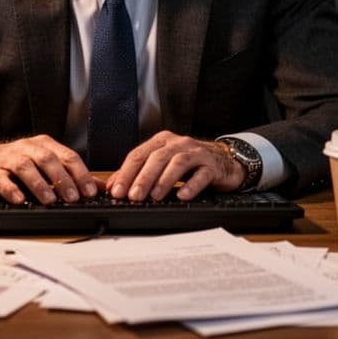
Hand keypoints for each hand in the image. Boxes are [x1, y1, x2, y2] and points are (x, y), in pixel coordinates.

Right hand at [0, 135, 97, 204]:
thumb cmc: (18, 164)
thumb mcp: (46, 165)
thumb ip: (71, 175)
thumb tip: (100, 187)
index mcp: (44, 145)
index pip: (67, 156)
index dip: (80, 173)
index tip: (90, 191)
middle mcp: (27, 148)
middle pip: (48, 160)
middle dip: (62, 179)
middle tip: (73, 197)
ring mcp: (9, 158)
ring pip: (25, 167)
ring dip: (39, 184)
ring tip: (49, 200)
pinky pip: (1, 179)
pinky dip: (11, 189)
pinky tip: (19, 199)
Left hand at [107, 131, 244, 201]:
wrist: (224, 161)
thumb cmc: (190, 164)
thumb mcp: (162, 165)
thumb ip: (138, 173)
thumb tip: (113, 186)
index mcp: (162, 142)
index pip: (139, 154)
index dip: (126, 173)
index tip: (117, 191)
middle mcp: (178, 143)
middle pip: (157, 158)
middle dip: (143, 178)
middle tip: (134, 196)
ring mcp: (196, 153)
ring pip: (177, 163)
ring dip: (164, 180)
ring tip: (155, 197)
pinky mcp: (212, 165)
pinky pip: (201, 175)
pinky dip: (191, 186)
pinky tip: (183, 196)